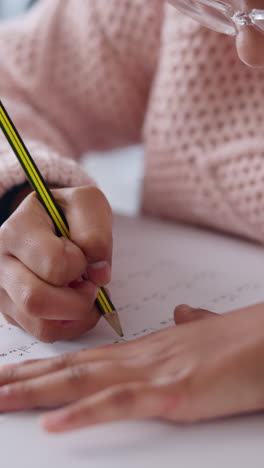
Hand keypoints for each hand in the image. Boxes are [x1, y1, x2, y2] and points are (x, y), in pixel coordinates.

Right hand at [0, 185, 112, 341]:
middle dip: (78, 301)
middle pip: (35, 300)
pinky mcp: (13, 312)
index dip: (80, 264)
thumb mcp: (88, 204)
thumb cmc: (67, 214)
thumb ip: (96, 233)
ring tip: (85, 293)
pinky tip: (77, 304)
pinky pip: (45, 333)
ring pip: (41, 325)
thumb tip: (99, 274)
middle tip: (91, 286)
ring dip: (76, 316)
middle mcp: (1, 262)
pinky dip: (72, 325)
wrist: (49, 221)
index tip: (84, 255)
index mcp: (17, 230)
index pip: (52, 263)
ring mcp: (3, 291)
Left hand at [0, 302, 263, 431]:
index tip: (11, 375)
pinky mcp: (175, 392)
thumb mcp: (209, 335)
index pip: (82, 360)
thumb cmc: (243, 341)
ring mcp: (154, 374)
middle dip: (22, 380)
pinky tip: (53, 425)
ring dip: (35, 392)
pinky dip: (85, 414)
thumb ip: (190, 326)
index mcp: (145, 352)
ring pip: (83, 382)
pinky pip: (121, 404)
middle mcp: (140, 359)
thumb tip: (182, 314)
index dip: (42, 368)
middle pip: (70, 369)